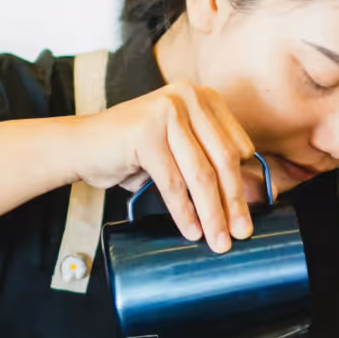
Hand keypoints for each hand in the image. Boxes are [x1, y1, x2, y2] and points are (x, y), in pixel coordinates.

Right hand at [73, 81, 258, 251]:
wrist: (81, 145)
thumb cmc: (133, 151)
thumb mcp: (179, 149)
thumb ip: (210, 161)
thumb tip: (256, 194)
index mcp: (203, 96)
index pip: (237, 145)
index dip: (244, 183)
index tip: (249, 214)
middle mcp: (187, 96)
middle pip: (223, 160)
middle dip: (234, 202)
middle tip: (241, 234)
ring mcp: (166, 111)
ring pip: (200, 174)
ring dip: (212, 213)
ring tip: (217, 241)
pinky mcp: (145, 133)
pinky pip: (173, 182)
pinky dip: (184, 211)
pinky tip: (191, 231)